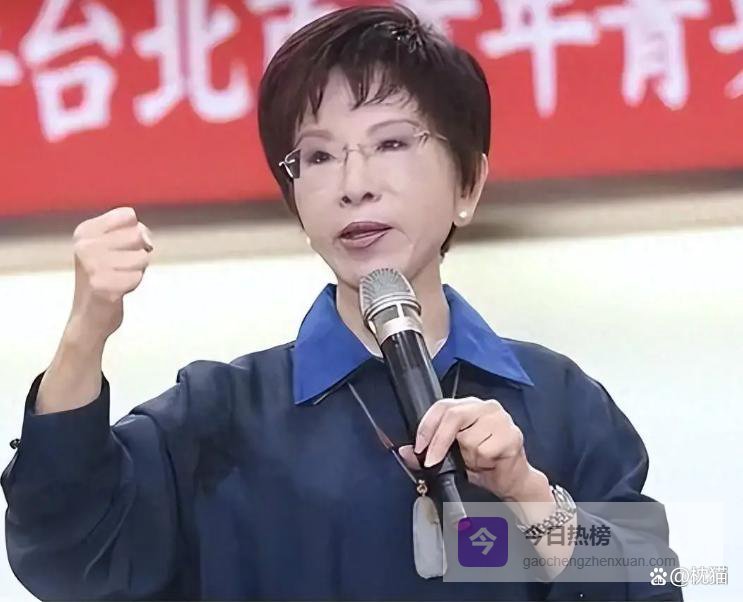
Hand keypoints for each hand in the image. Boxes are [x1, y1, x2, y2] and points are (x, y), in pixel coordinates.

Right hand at [68, 207, 153, 342]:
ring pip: (141, 257)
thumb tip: (146, 240)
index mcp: (85, 231)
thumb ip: (135, 231)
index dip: (136, 231)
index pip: (128, 215)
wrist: (90, 316)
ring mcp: (91, 266)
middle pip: (138, 235)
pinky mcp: (102, 286)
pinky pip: (137, 277)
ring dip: (137, 270)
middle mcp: (84, 246)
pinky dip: (133, 284)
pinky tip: (118, 290)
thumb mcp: (115, 246)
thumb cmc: (109, 276)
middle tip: (121, 266)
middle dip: (139, 252)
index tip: (123, 247)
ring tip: (119, 277)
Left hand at [398, 396, 550, 502]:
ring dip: (468, 457)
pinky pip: (486, 450)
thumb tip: (404, 452)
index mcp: (468, 406)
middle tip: (432, 461)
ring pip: (470, 438)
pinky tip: (490, 463)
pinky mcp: (513, 434)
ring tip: (476, 460)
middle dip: (438, 442)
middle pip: (453, 416)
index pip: (442, 406)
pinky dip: (483, 462)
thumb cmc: (482, 466)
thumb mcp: (450, 459)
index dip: (427, 426)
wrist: (511, 481)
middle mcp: (485, 407)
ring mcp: (501, 418)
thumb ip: (426, 453)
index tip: (419, 447)